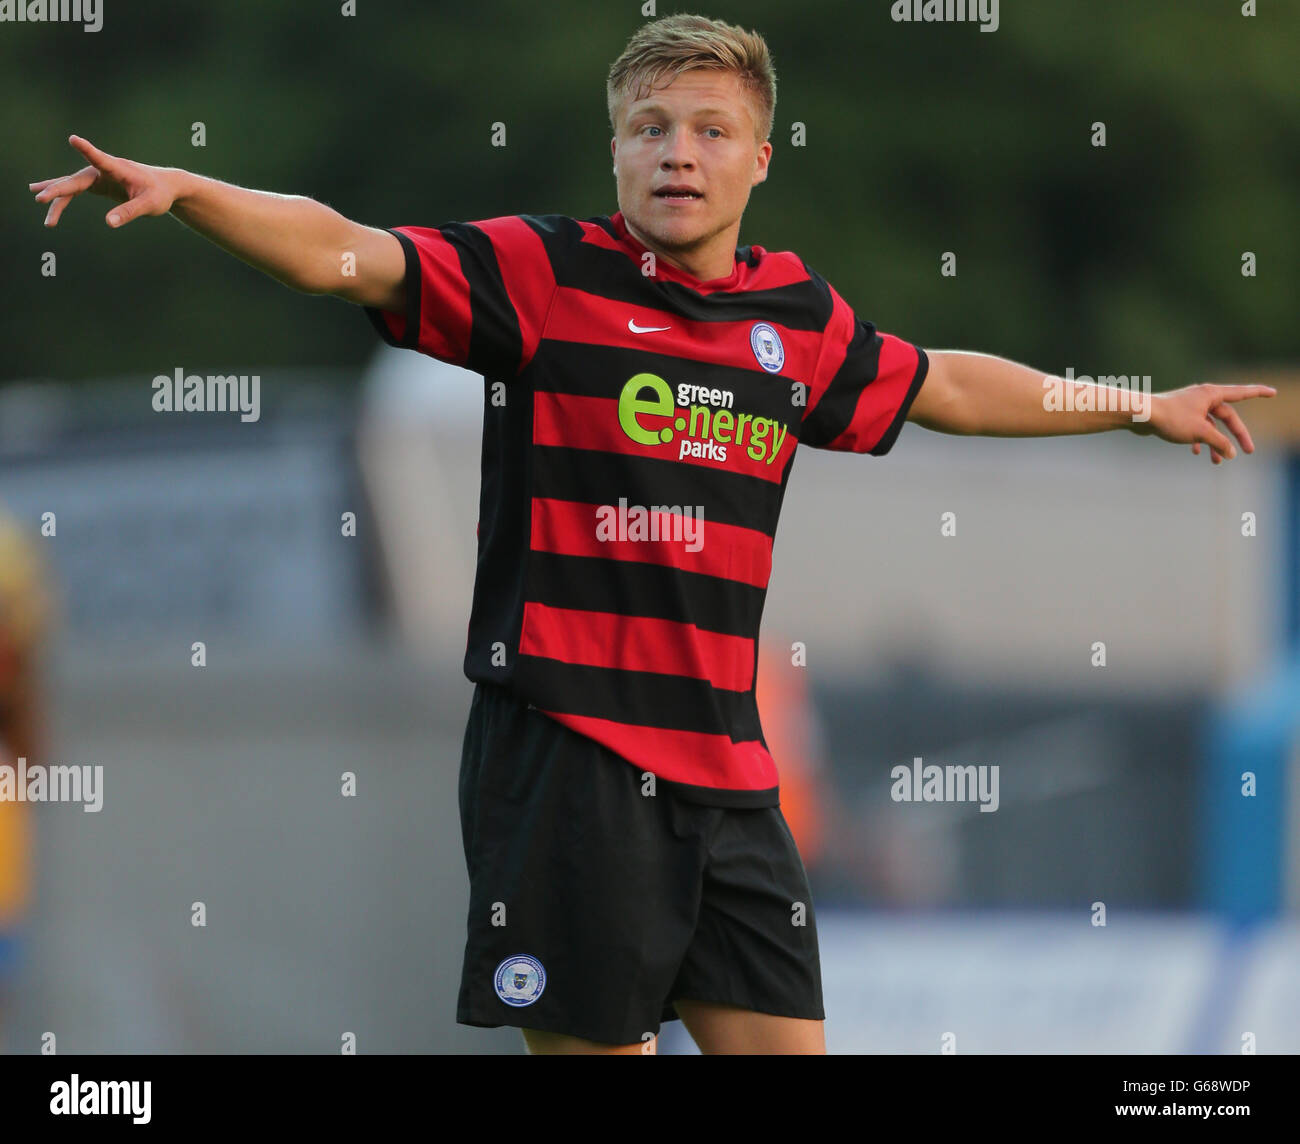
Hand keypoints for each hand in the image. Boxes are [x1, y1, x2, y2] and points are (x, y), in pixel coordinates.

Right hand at [29, 135, 183, 228]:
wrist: (165, 187)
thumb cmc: (159, 194)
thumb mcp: (149, 206)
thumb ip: (130, 212)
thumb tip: (109, 223)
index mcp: (117, 169)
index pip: (99, 159)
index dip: (87, 150)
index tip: (73, 139)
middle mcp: (103, 170)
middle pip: (76, 179)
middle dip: (58, 189)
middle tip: (40, 198)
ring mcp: (98, 176)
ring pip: (72, 185)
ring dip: (55, 193)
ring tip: (35, 195)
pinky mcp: (99, 184)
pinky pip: (76, 191)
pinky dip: (64, 198)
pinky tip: (50, 204)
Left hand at [1132, 383, 1276, 463]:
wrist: (1140, 416)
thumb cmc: (1171, 419)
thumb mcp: (1201, 433)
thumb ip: (1219, 443)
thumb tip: (1231, 453)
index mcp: (1212, 394)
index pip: (1242, 393)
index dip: (1259, 393)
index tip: (1273, 393)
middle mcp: (1203, 397)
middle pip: (1227, 417)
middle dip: (1236, 435)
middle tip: (1247, 452)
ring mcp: (1190, 405)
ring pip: (1210, 425)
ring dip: (1215, 442)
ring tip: (1217, 462)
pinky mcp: (1179, 415)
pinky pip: (1196, 427)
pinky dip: (1199, 439)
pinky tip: (1197, 452)